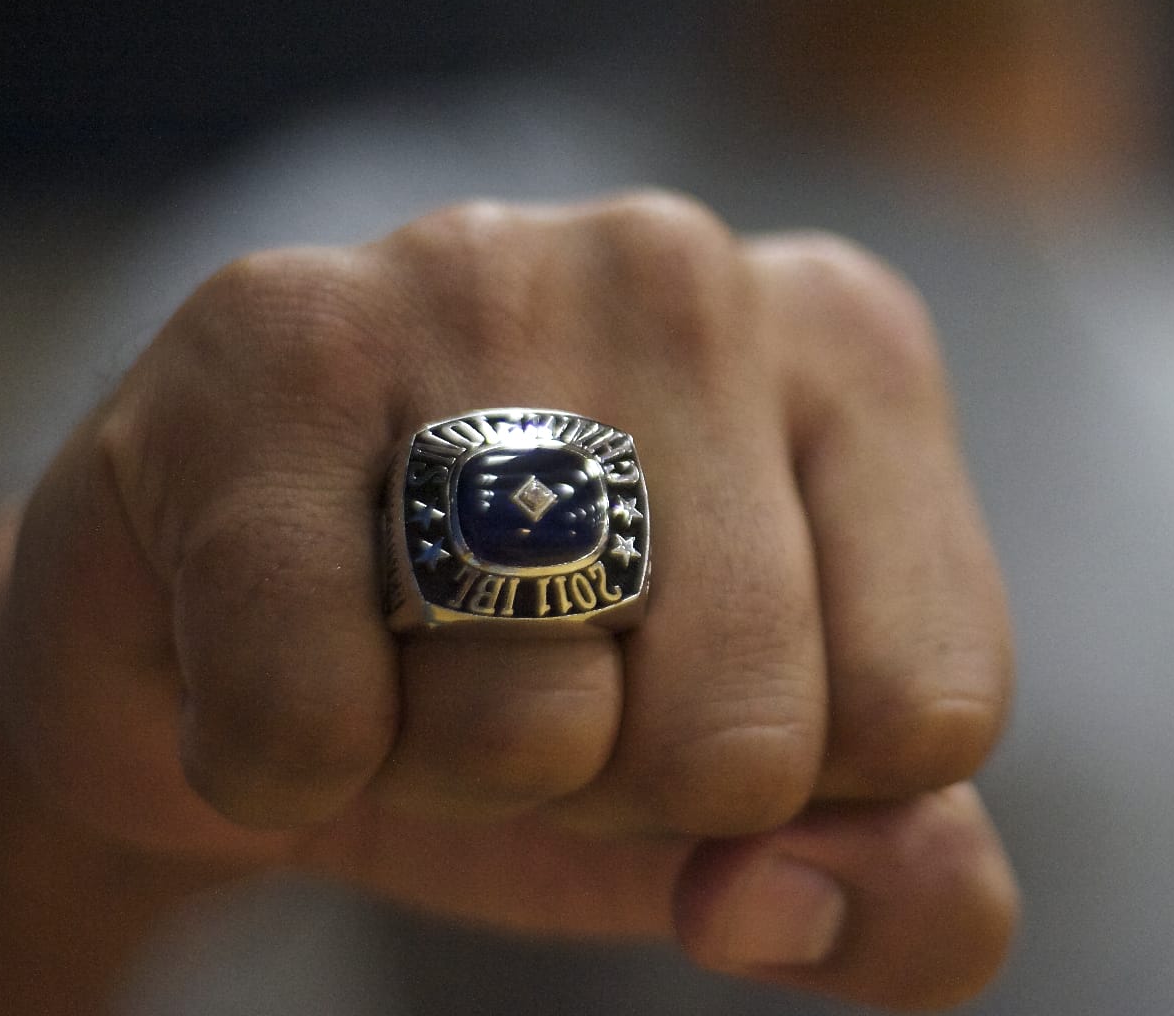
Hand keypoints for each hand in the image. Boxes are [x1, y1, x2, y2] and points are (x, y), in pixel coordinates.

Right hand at [0, 194, 1016, 1008]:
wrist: (247, 614)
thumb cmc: (554, 683)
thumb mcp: (768, 800)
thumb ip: (902, 885)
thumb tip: (771, 901)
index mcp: (857, 350)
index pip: (927, 713)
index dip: (790, 785)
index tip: (693, 691)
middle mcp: (689, 271)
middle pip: (742, 737)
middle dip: (620, 784)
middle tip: (534, 678)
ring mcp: (478, 276)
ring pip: (533, 730)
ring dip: (452, 766)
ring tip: (410, 644)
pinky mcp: (271, 340)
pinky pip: (312, 726)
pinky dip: (284, 761)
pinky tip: (292, 634)